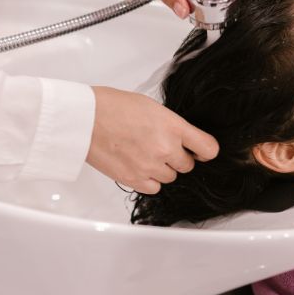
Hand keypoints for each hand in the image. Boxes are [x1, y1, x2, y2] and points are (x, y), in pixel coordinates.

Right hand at [87, 87, 218, 193]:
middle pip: (187, 165)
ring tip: (144, 154)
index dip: (205, 151)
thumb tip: (179, 137)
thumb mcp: (151, 107)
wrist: (85, 118)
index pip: (208, 148)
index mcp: (173, 126)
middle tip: (161, 147)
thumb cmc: (112, 106)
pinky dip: (149, 180)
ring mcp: (150, 166)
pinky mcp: (133, 179)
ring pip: (170, 178)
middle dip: (178, 158)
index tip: (200, 151)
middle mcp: (166, 148)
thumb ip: (169, 125)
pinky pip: (154, 188)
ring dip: (162, 169)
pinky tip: (138, 166)